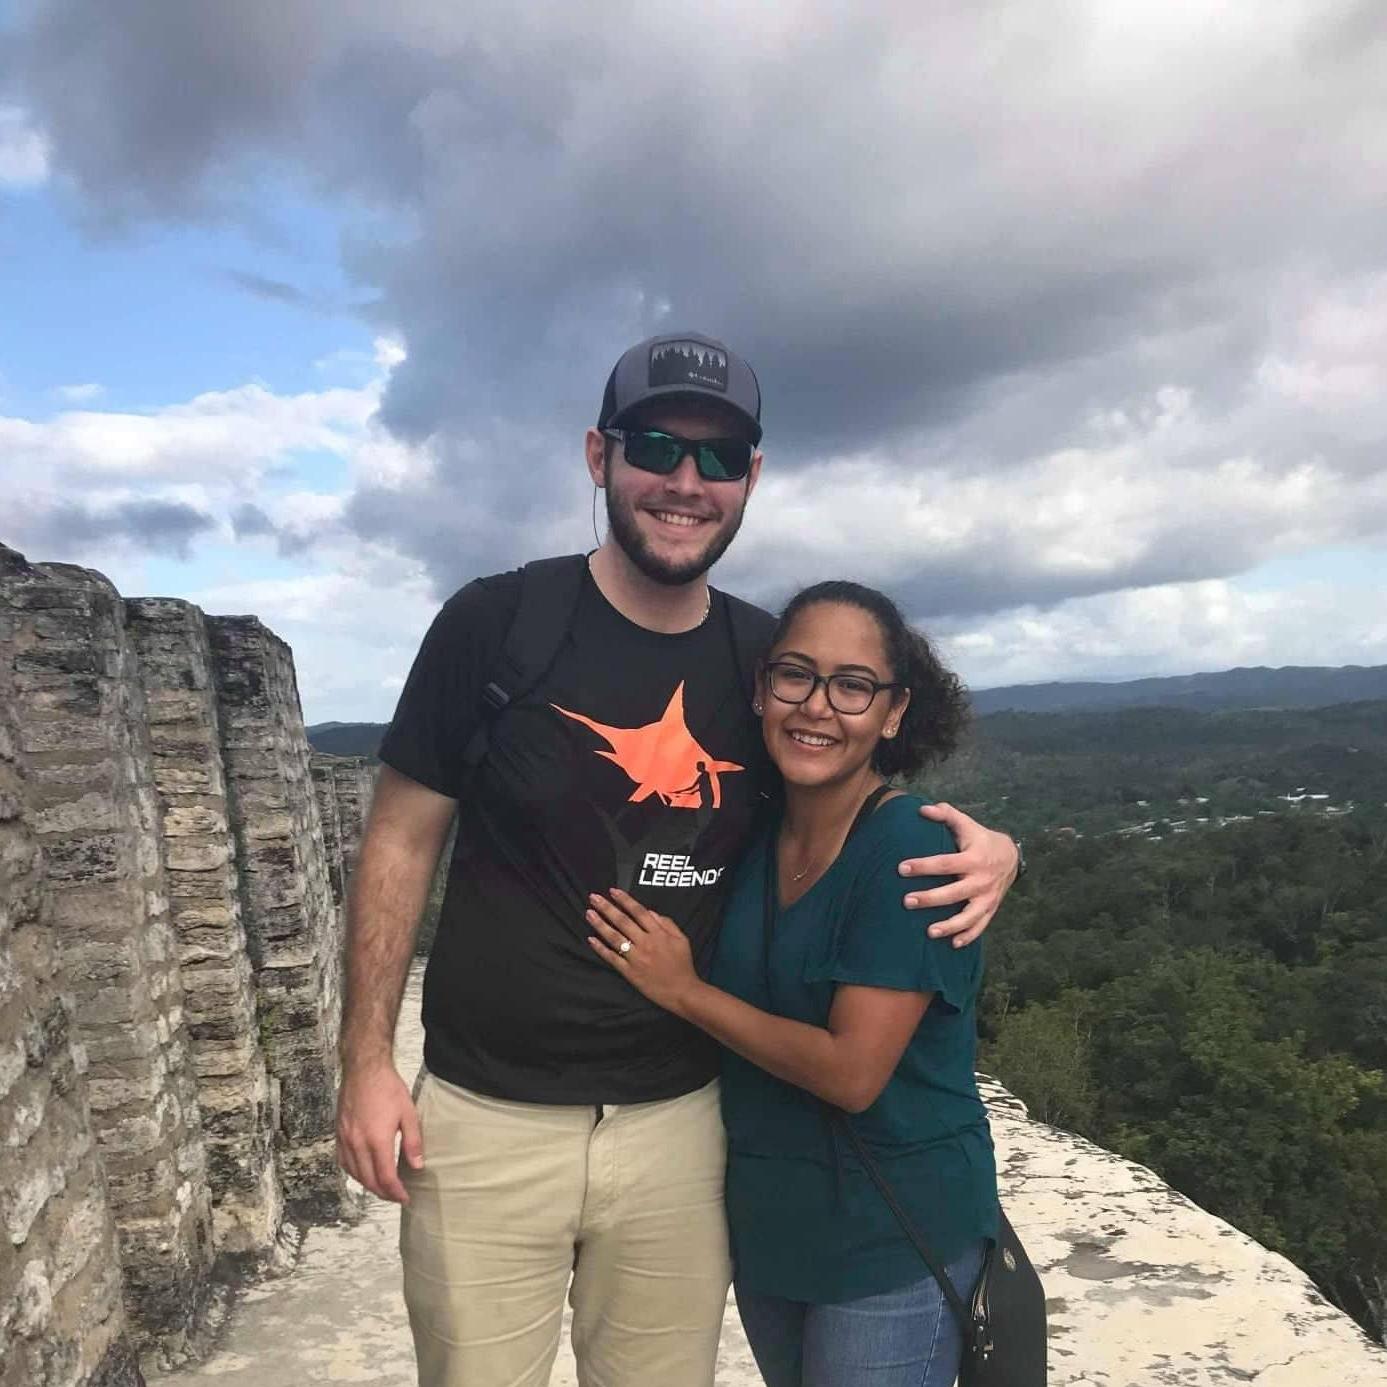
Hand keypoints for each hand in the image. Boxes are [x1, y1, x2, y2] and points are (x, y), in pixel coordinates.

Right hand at [335, 1058, 422, 1203]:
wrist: (364, 1069)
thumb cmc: (387, 1088)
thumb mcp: (408, 1113)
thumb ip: (413, 1142)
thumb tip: (417, 1166)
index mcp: (377, 1140)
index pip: (385, 1177)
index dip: (395, 1192)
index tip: (405, 1198)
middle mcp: (357, 1144)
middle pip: (369, 1180)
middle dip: (383, 1193)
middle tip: (395, 1196)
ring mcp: (345, 1140)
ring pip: (354, 1174)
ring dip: (368, 1185)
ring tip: (382, 1188)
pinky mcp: (338, 1134)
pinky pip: (344, 1162)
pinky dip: (354, 1173)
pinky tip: (363, 1172)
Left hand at [586, 887, 700, 1014]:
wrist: (681, 991)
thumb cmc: (683, 964)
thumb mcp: (681, 939)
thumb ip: (667, 923)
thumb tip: (650, 912)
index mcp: (659, 934)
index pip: (638, 912)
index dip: (625, 900)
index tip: (613, 891)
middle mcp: (645, 943)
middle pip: (623, 921)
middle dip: (607, 908)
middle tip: (593, 897)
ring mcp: (636, 958)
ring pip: (614, 938)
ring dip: (600, 924)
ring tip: (589, 914)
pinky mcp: (629, 972)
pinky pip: (612, 958)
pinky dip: (601, 948)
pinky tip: (591, 939)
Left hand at [897, 802, 1019, 947]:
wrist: (1011, 856)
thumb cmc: (980, 839)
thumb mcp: (966, 824)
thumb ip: (946, 814)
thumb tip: (923, 809)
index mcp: (973, 859)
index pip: (945, 864)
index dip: (923, 866)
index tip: (902, 868)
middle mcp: (981, 880)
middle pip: (953, 893)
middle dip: (930, 898)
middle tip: (907, 901)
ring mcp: (987, 897)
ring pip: (968, 916)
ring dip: (950, 925)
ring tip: (929, 932)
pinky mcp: (991, 909)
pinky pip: (980, 926)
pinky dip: (968, 936)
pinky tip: (953, 944)